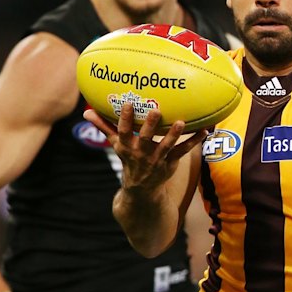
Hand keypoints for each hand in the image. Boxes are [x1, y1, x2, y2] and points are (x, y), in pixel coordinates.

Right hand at [84, 103, 206, 191]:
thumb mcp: (116, 144)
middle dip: (150, 125)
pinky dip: (194, 142)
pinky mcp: (170, 163)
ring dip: (174, 134)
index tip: (129, 103)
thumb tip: (86, 112)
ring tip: (182, 122)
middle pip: (146, 138)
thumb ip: (104, 127)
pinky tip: (205, 130)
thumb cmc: (129, 159)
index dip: (126, 118)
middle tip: (156, 110)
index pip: (124, 131)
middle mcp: (141, 153)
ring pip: (166, 145)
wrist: (141, 189)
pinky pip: (183, 151)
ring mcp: (156, 159)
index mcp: (126, 146)